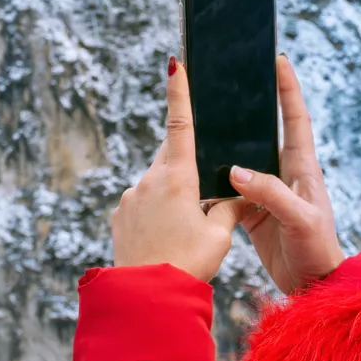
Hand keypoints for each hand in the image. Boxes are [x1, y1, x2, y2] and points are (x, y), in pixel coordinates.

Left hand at [109, 58, 245, 280]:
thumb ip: (230, 208)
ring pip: (157, 181)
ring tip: (185, 228)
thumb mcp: (219, 236)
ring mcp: (131, 197)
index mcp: (178, 177)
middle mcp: (149, 180)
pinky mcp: (120, 214)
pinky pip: (142, 202)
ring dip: (172, 193)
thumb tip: (240, 195)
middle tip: (203, 187)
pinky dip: (156, 211)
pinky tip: (165, 237)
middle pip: (170, 155)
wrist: (146, 297)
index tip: (174, 63)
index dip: (179, 92)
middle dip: (187, 161)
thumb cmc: (187, 264)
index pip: (180, 124)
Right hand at [229, 54, 345, 295]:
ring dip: (227, 146)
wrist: (313, 287)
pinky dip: (215, 184)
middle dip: (251, 107)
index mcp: (303, 168)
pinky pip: (230, 191)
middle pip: (266, 132)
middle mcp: (285, 175)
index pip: (295, 119)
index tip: (279, 60)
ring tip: (206, 123)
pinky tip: (198, 177)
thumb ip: (269, 193)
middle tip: (231, 82)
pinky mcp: (253, 213)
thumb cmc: (318, 250)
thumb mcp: (299, 219)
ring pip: (243, 161)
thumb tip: (235, 171)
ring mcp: (268, 193)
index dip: (288, 89)